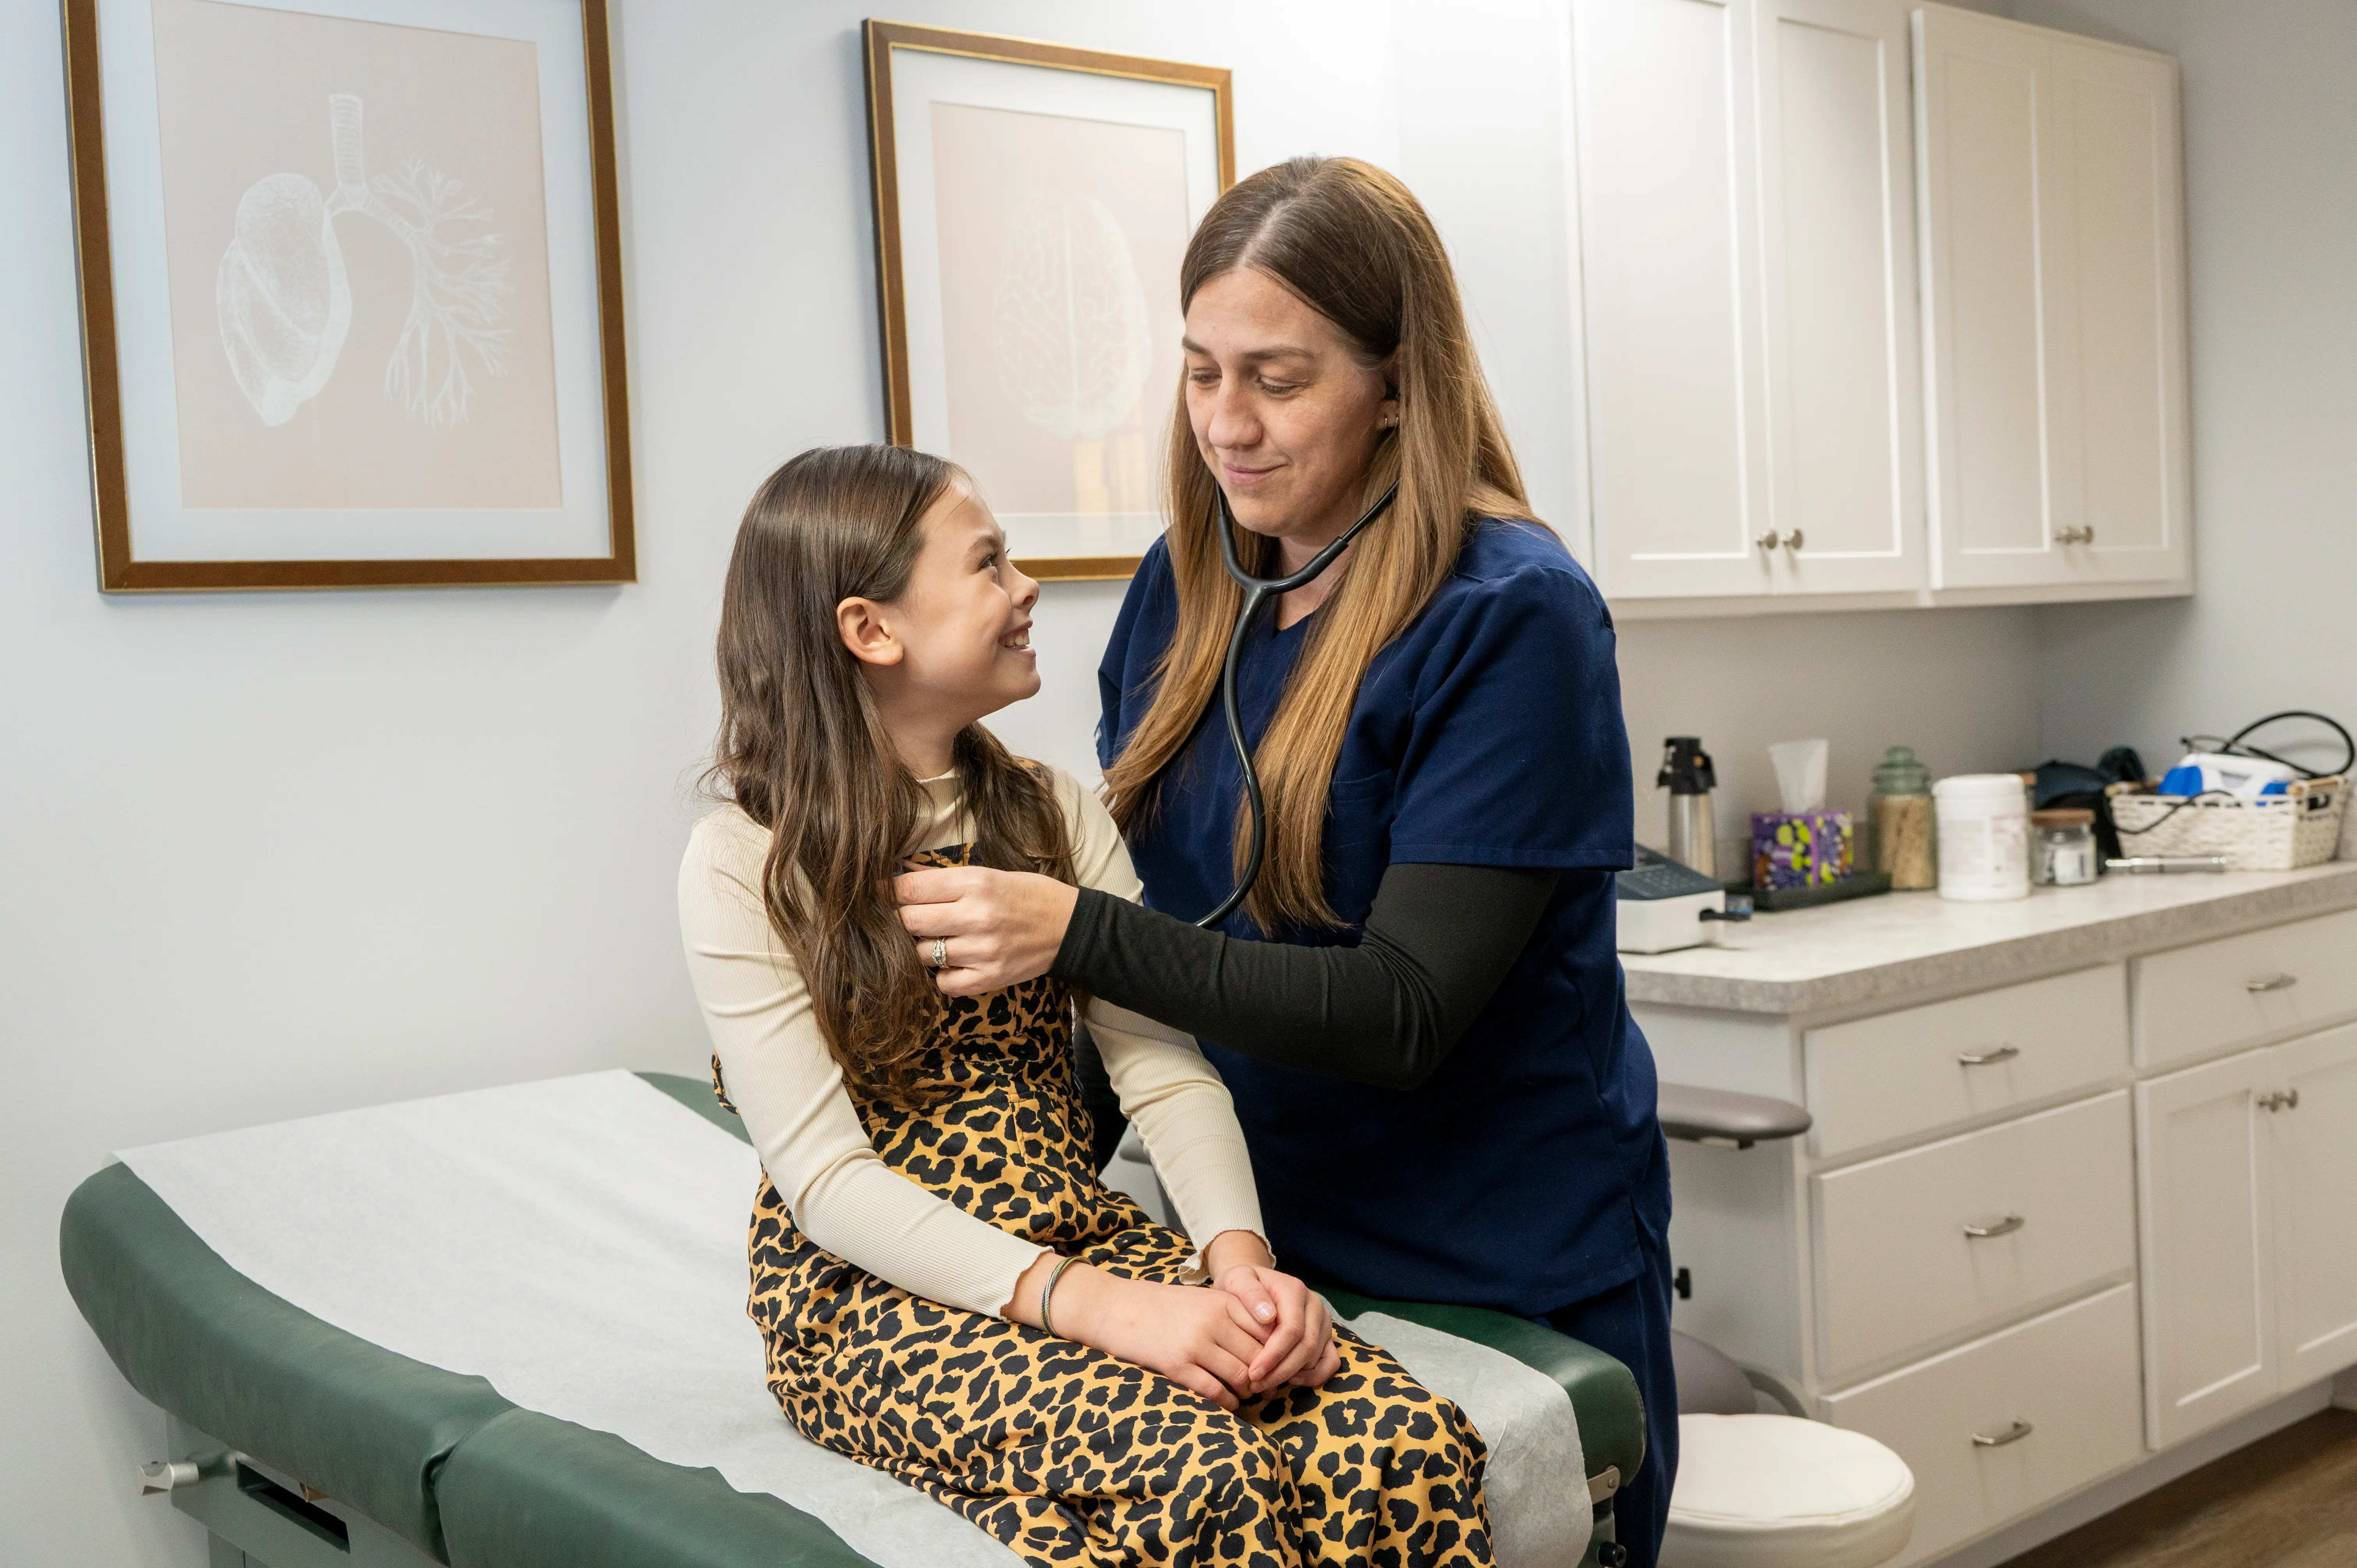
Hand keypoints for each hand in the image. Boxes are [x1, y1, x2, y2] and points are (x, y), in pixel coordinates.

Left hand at [896, 866, 1077, 995]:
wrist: (1070, 927)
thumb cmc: (1027, 895)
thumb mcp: (989, 874)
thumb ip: (944, 879)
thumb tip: (900, 875)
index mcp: (975, 883)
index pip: (911, 888)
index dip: (889, 891)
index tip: (881, 893)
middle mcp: (976, 916)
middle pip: (909, 921)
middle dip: (903, 919)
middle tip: (912, 917)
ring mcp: (982, 951)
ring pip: (922, 954)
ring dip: (924, 946)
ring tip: (942, 938)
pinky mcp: (989, 978)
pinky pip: (943, 982)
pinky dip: (943, 974)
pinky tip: (956, 961)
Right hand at [1035, 1262, 1271, 1410]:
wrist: (1116, 1308)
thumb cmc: (1163, 1306)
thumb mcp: (1203, 1300)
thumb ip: (1235, 1315)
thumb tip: (1270, 1346)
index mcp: (1224, 1302)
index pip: (1268, 1333)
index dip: (1277, 1354)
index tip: (1277, 1366)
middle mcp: (1214, 1321)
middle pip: (1259, 1357)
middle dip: (1267, 1377)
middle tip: (1266, 1388)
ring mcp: (1195, 1344)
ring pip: (1241, 1377)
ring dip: (1248, 1392)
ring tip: (1246, 1395)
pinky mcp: (1177, 1366)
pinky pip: (1216, 1391)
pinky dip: (1228, 1402)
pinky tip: (1228, 1403)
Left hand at [1202, 1230, 1339, 1390]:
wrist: (1252, 1285)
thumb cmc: (1241, 1286)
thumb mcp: (1236, 1280)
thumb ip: (1250, 1293)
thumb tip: (1267, 1317)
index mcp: (1294, 1290)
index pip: (1292, 1329)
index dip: (1274, 1355)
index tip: (1253, 1373)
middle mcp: (1314, 1304)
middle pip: (1307, 1346)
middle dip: (1281, 1370)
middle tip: (1256, 1385)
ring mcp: (1322, 1321)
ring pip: (1316, 1356)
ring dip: (1292, 1375)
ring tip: (1265, 1384)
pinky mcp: (1326, 1335)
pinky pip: (1331, 1361)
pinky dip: (1315, 1376)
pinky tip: (1292, 1381)